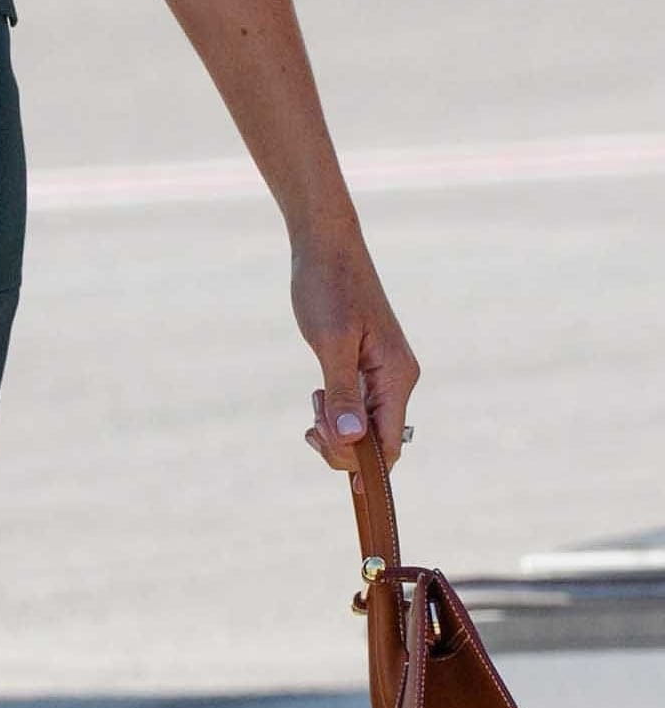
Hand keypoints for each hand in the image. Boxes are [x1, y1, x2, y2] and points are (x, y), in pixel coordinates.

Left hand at [290, 216, 418, 486]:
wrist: (325, 243)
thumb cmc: (327, 287)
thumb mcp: (331, 341)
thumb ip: (343, 392)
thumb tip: (351, 441)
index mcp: (397, 376)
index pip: (389, 445)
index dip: (360, 463)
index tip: (320, 450)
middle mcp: (397, 378)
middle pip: (378, 441)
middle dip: (342, 444)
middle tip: (310, 422)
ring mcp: (384, 372)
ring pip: (366, 425)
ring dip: (337, 427)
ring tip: (314, 402)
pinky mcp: (367, 364)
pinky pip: (359, 406)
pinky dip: (337, 411)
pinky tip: (320, 396)